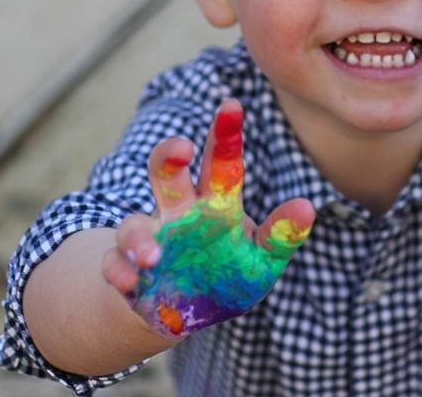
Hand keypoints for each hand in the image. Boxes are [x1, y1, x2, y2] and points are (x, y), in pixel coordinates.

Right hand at [101, 99, 313, 338]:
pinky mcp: (128, 271)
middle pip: (167, 173)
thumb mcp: (262, 260)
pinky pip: (114, 264)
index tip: (232, 105)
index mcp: (214, 204)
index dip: (224, 135)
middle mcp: (178, 214)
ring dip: (140, 238)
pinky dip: (119, 270)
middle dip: (169, 156)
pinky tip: (131, 282)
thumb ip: (281, 235)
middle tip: (182, 148)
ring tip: (154, 256)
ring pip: (133, 224)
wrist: (189, 315)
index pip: (220, 164)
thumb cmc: (229, 275)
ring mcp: (150, 240)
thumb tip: (307, 207)